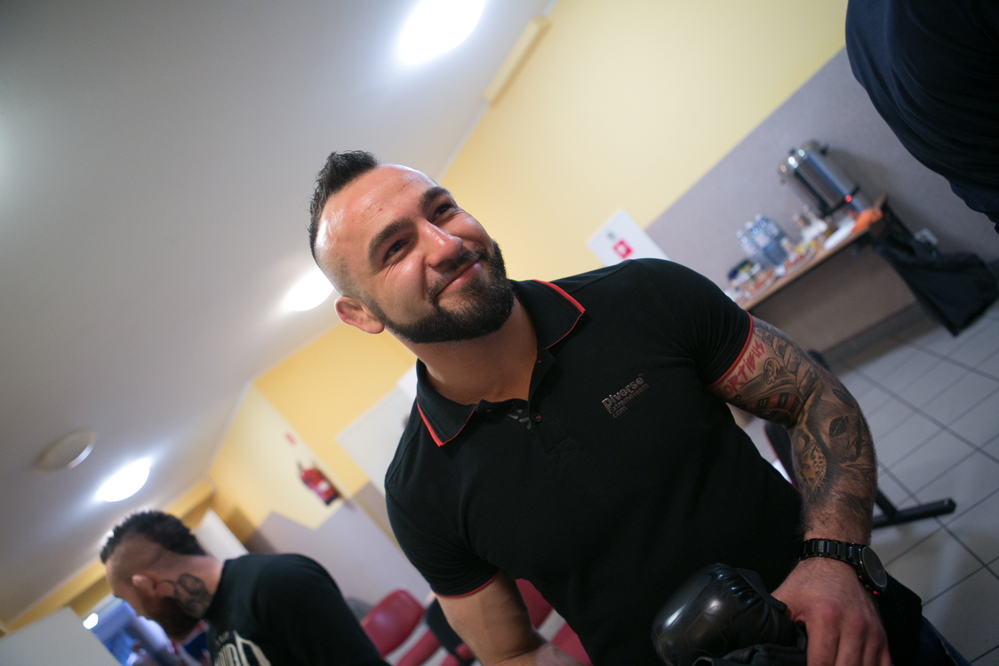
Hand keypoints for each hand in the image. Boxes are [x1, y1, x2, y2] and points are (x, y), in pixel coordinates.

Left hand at [771, 557, 889, 665]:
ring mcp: (871, 632)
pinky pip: (884, 665)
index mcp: (825, 617)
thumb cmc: (808, 582)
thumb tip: (764, 648)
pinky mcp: (882, 635)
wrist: (837, 560)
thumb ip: (776, 624)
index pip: (820, 664)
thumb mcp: (785, 599)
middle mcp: (853, 626)